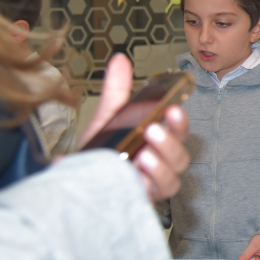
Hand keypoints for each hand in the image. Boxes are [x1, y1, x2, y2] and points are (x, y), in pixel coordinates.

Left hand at [76, 54, 189, 201]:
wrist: (78, 179)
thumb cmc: (102, 151)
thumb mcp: (108, 118)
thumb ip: (117, 90)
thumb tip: (120, 59)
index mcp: (158, 140)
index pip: (178, 131)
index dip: (179, 122)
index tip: (171, 109)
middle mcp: (161, 163)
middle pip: (181, 156)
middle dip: (171, 142)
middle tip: (153, 130)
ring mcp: (153, 184)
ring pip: (173, 179)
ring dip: (162, 165)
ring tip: (143, 155)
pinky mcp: (143, 200)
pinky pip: (155, 196)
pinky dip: (149, 184)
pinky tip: (135, 173)